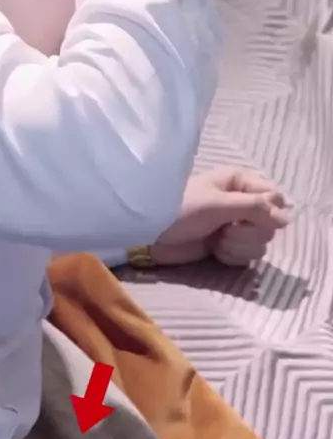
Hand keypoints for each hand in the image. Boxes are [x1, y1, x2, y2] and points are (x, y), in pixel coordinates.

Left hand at [149, 166, 288, 266]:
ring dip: (240, 246)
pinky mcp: (226, 246)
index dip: (269, 212)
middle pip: (271, 224)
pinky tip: (214, 251)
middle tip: (227, 230)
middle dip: (250, 232)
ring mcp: (234, 225)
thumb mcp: (219, 204)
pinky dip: (232, 256)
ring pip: (260, 242)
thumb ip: (254, 208)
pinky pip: (246, 256)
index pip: (275, 197)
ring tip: (218, 241)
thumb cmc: (181, 208)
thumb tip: (287, 219)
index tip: (251, 218)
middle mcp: (241, 202)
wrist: (152, 232)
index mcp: (239, 182)